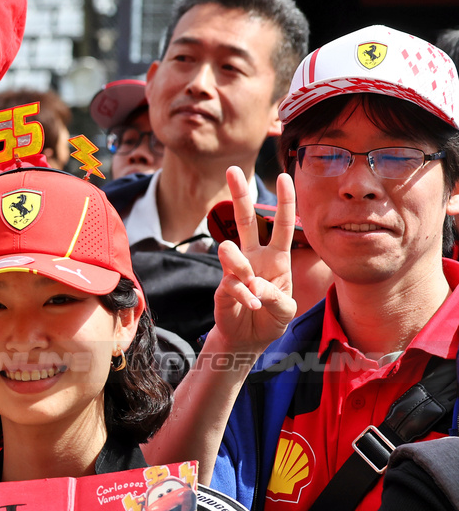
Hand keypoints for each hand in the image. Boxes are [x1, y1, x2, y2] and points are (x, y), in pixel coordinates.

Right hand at [211, 167, 297, 355]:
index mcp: (276, 258)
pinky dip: (244, 296)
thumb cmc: (271, 318)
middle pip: (246, 221)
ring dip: (241, 266)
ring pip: (230, 250)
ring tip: (250, 285)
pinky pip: (230, 283)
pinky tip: (252, 305)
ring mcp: (236, 271)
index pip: (281, 225)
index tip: (285, 177)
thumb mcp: (286, 309)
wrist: (248, 340)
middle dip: (240, 195)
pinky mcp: (223, 287)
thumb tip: (253, 283)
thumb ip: (275, 295)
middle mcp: (254, 259)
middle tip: (232, 170)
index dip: (285, 201)